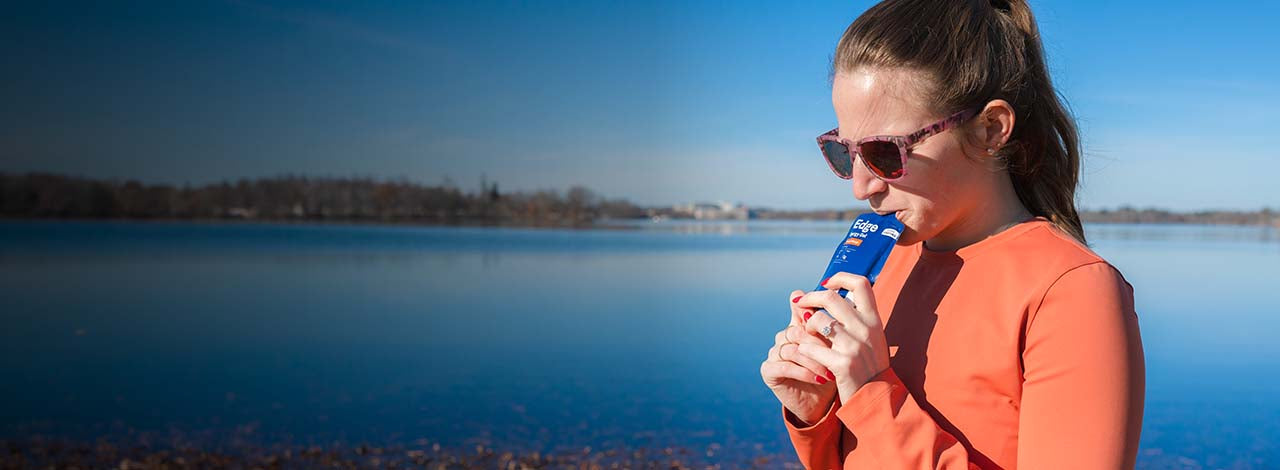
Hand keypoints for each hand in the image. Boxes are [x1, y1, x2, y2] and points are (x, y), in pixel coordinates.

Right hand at [761, 290, 837, 424]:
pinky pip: (783, 366)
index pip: (799, 308)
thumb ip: (837, 323)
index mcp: (798, 326)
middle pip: (796, 330)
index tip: (832, 323)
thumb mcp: (838, 346)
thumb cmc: (833, 371)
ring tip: (830, 371)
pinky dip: (803, 372)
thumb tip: (848, 294)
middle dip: (816, 342)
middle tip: (834, 353)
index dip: (812, 313)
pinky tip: (819, 379)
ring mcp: (774, 353)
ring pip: (791, 349)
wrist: (824, 403)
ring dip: (813, 361)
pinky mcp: (769, 371)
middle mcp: (784, 337)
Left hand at [793, 273, 891, 405]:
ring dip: (806, 326)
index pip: (861, 284)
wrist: (877, 399)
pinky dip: (804, 348)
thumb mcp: (871, 337)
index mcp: (874, 320)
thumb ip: (856, 317)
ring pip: (818, 321)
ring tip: (804, 333)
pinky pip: (812, 347)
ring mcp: (854, 346)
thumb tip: (831, 293)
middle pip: (831, 298)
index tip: (826, 283)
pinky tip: (805, 353)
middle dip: (810, 298)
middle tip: (800, 304)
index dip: (841, 278)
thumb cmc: (870, 366)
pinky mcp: (842, 364)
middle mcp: (866, 329)